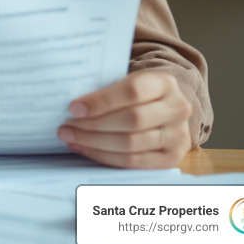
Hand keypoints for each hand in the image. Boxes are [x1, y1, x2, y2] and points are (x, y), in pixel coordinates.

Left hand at [58, 70, 191, 168]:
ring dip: (95, 143)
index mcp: (164, 83)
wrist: (162, 109)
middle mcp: (177, 108)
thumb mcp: (125, 81)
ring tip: (71, 138)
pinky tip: (86, 149)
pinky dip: (105, 157)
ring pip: (132, 144)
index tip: (74, 108)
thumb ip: (105, 89)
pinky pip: (134, 162)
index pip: (133, 91)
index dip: (101, 101)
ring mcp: (178, 135)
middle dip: (94, 126)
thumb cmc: (134, 94)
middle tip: (66, 127)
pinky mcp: (172, 158)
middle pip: (132, 120)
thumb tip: (72, 105)